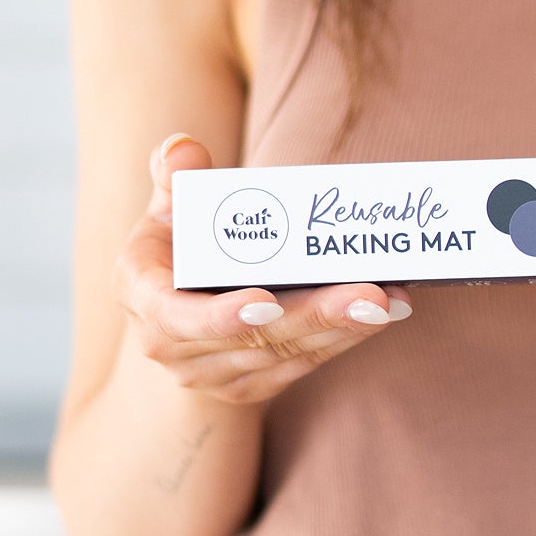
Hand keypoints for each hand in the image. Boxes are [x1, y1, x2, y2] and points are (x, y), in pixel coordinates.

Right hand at [119, 133, 410, 403]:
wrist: (173, 314)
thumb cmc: (174, 247)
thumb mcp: (166, 209)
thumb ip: (174, 177)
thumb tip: (184, 149)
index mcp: (145, 299)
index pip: (179, 316)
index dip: (222, 316)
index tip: (266, 303)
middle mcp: (173, 348)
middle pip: (255, 337)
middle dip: (317, 315)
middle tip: (371, 294)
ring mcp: (214, 374)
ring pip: (288, 352)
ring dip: (344, 327)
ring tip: (391, 300)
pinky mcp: (252, 386)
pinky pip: (304, 363)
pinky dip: (346, 338)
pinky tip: (384, 314)